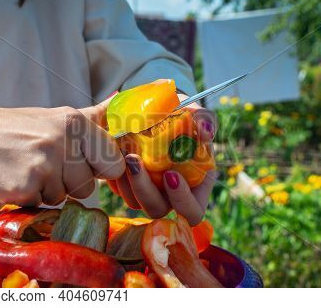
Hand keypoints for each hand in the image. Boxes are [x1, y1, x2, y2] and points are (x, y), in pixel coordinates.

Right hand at [0, 103, 124, 205]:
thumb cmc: (18, 129)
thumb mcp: (60, 116)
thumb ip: (95, 115)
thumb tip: (122, 96)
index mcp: (77, 123)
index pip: (114, 163)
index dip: (99, 170)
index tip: (82, 164)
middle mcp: (65, 140)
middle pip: (88, 186)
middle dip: (70, 183)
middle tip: (46, 165)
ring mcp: (45, 163)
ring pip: (65, 198)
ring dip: (48, 190)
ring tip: (28, 169)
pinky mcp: (26, 185)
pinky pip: (41, 204)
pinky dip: (29, 197)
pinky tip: (15, 178)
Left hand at [108, 94, 216, 225]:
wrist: (150, 110)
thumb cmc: (179, 114)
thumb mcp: (194, 112)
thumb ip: (203, 118)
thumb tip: (206, 132)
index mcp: (194, 184)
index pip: (193, 211)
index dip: (183, 200)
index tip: (170, 174)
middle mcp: (169, 194)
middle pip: (158, 210)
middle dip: (145, 189)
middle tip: (134, 160)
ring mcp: (147, 191)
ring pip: (134, 202)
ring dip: (127, 182)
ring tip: (124, 152)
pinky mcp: (128, 184)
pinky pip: (119, 190)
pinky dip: (115, 175)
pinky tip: (115, 154)